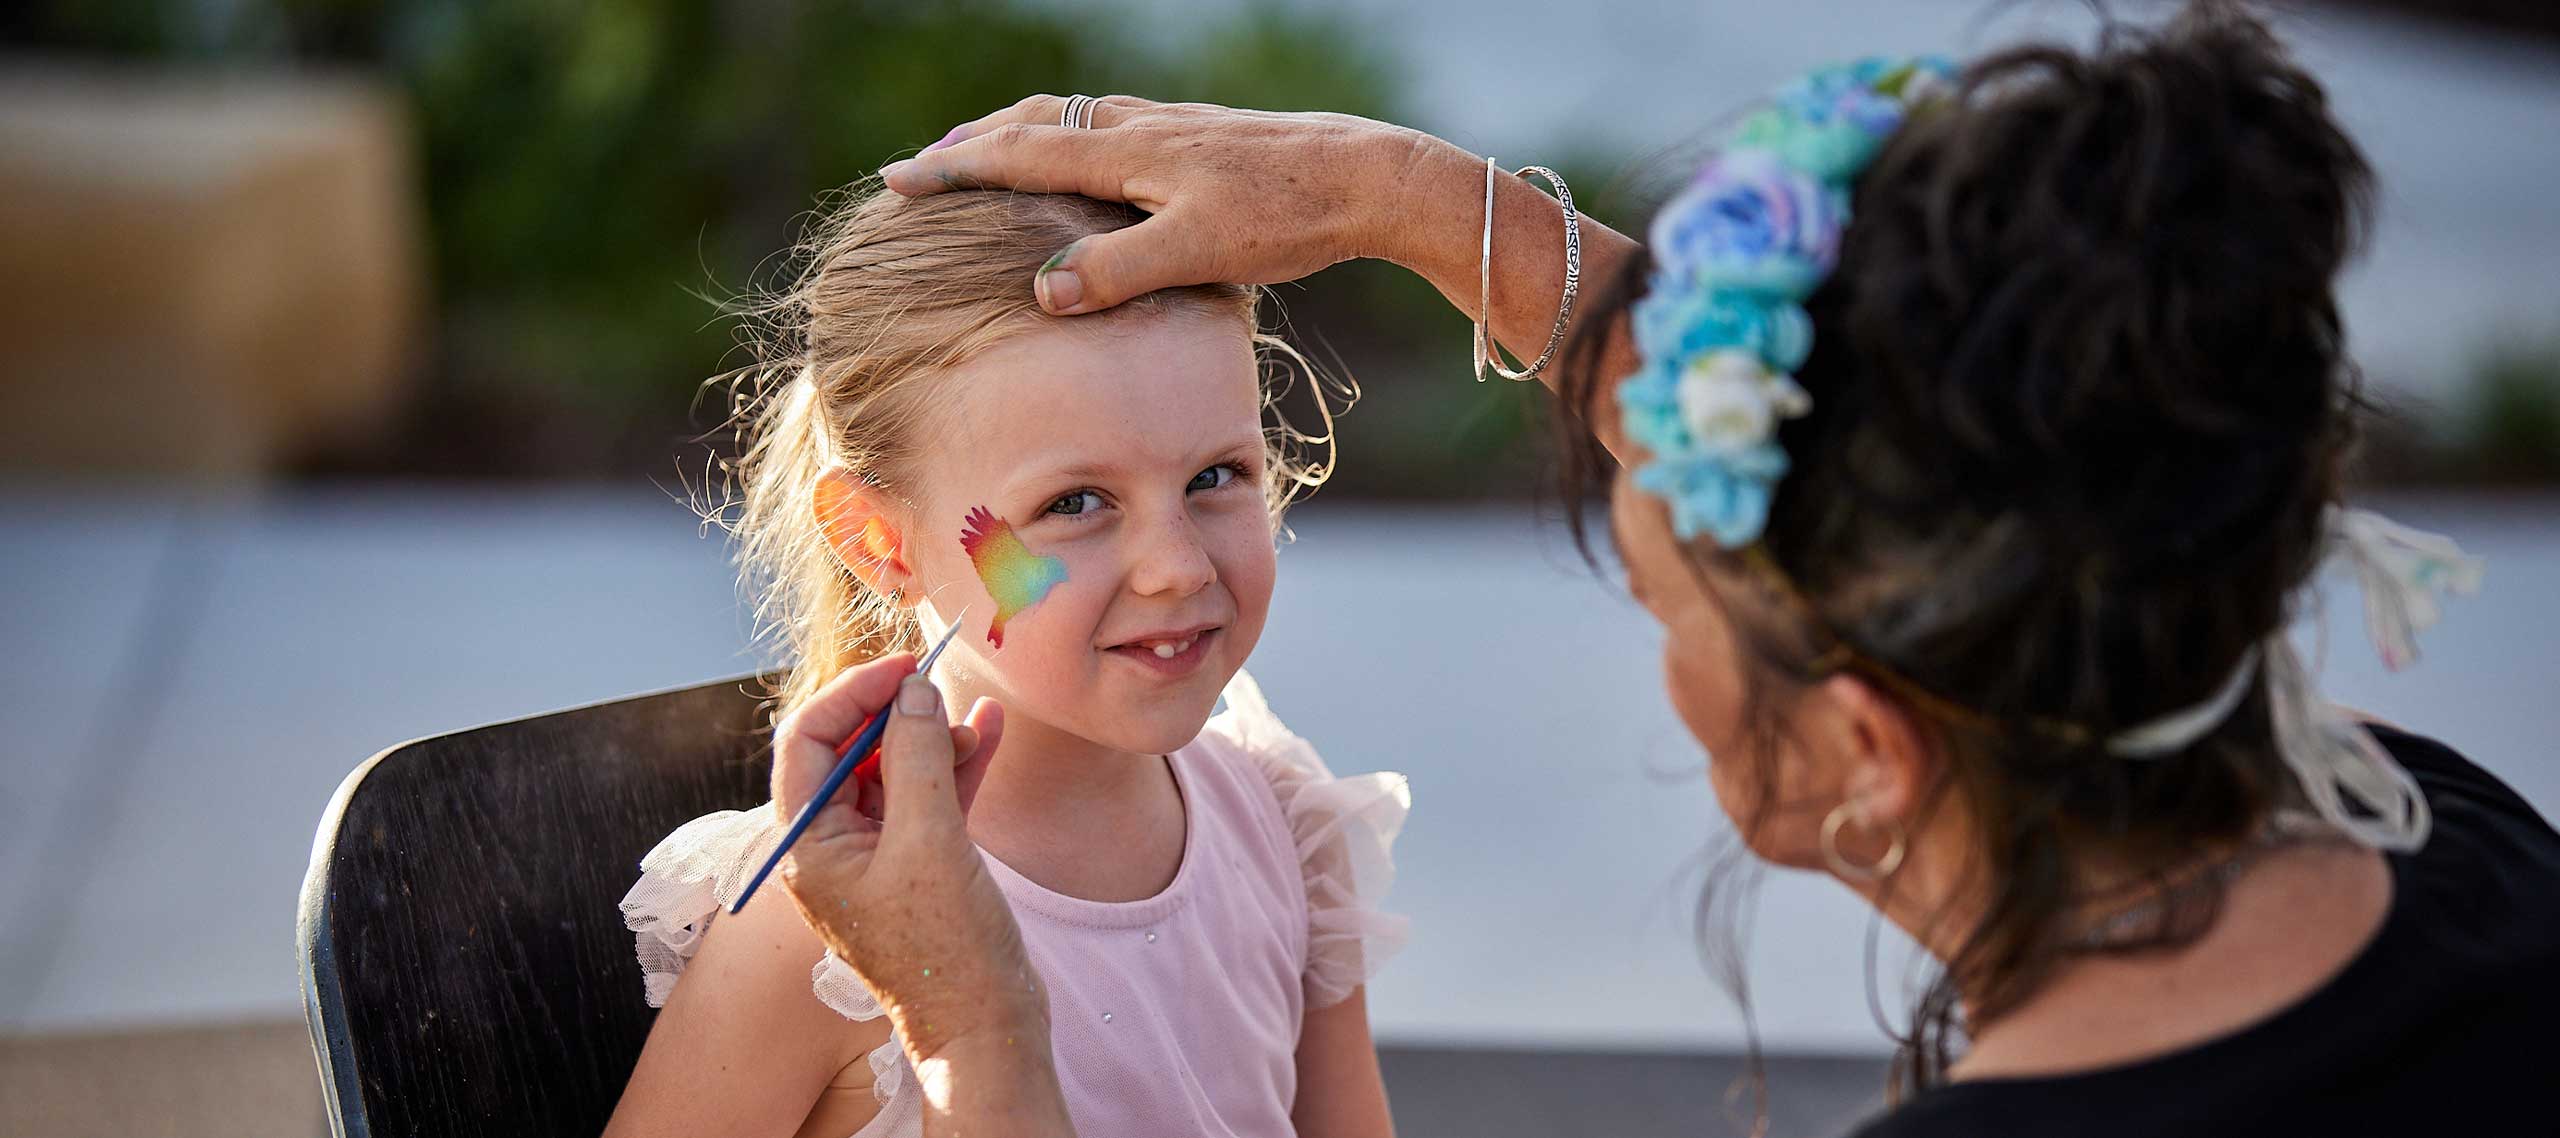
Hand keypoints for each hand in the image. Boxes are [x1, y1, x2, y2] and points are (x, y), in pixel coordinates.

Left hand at [771, 655, 1045, 1060]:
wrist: (986, 1024)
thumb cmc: (947, 947)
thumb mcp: (931, 840)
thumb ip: (917, 756)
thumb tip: (914, 689)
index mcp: (807, 846)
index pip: (806, 742)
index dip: (851, 695)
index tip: (903, 668)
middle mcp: (831, 847)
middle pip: (849, 752)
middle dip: (895, 712)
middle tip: (938, 678)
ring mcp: (875, 856)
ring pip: (894, 771)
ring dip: (931, 737)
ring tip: (975, 717)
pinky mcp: (916, 864)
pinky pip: (927, 798)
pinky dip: (954, 765)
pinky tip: (987, 729)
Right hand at [882, 94, 1476, 313]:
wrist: (1365, 176)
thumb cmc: (1285, 218)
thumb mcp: (1198, 254)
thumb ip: (1119, 272)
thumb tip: (1043, 292)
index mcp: (1126, 151)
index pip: (1016, 153)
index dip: (954, 169)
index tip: (898, 178)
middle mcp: (1140, 127)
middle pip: (1034, 121)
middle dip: (974, 143)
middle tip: (922, 164)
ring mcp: (1170, 127)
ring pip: (1072, 117)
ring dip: (1019, 132)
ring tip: (986, 152)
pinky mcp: (1199, 137)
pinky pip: (1109, 125)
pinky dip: (1069, 135)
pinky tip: (1086, 159)